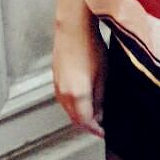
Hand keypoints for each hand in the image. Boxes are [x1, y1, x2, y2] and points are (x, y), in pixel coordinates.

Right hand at [53, 17, 107, 135]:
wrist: (73, 28)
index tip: (103, 131)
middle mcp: (64, 93)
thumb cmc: (89, 45)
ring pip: (68, 110)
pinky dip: (72, 104)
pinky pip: (63, 99)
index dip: (95, 130)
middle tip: (100, 124)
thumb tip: (100, 111)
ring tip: (93, 112)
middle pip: (75, 119)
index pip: (86, 122)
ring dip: (79, 115)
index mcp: (77, 94)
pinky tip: (82, 99)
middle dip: (87, 124)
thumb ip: (100, 97)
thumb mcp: (103, 75)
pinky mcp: (55, 79)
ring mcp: (57, 86)